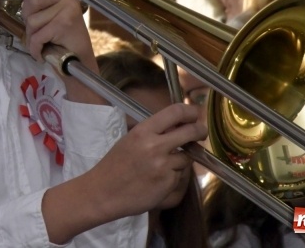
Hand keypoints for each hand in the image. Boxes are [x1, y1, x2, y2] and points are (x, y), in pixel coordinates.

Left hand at [7, 0, 93, 68]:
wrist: (80, 62)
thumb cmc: (62, 39)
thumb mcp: (46, 14)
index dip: (27, 4)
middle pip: (30, 4)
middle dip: (30, 23)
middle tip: (40, 33)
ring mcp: (67, 8)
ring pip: (32, 22)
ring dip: (34, 38)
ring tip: (46, 43)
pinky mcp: (64, 24)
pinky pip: (37, 37)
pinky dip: (36, 49)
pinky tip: (44, 53)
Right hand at [41, 102, 207, 242]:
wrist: (103, 192)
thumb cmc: (114, 165)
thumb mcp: (131, 139)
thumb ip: (154, 131)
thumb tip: (178, 125)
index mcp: (144, 131)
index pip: (176, 112)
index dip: (191, 111)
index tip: (195, 115)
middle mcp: (155, 146)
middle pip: (191, 132)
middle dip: (200, 131)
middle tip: (200, 133)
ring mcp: (163, 166)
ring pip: (187, 157)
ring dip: (182, 159)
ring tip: (165, 164)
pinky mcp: (168, 183)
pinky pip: (180, 175)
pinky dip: (174, 176)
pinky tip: (158, 179)